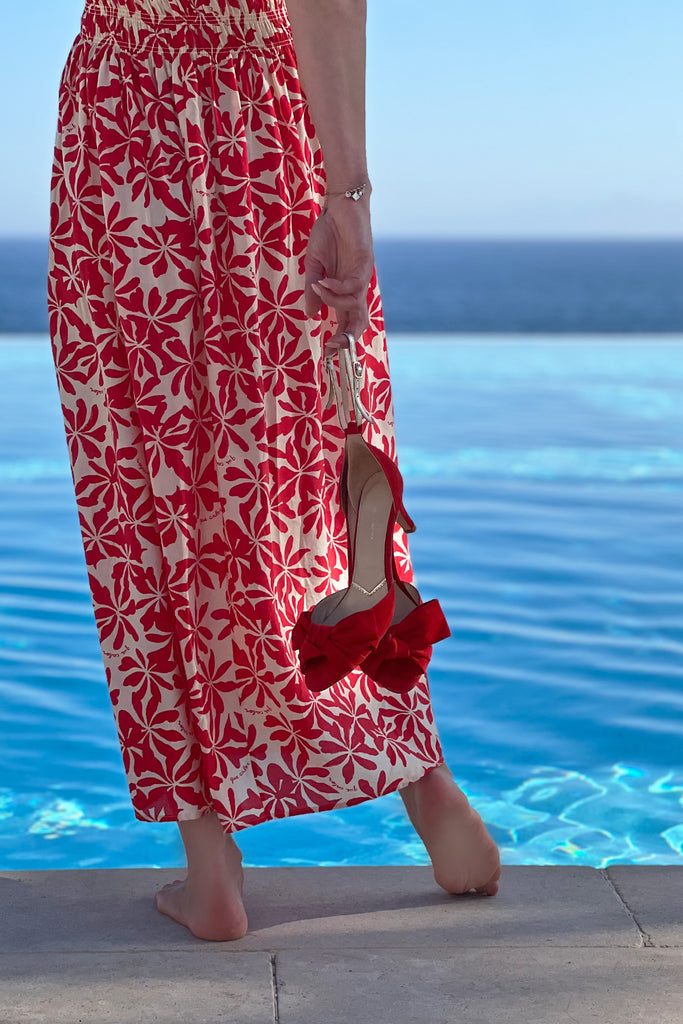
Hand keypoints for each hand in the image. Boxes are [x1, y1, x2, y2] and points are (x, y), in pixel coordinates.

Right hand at [303, 193, 373, 356]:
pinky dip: (337, 288)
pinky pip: (354, 285)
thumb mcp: (313, 265)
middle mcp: (356, 288)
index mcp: (344, 291)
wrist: (339, 206)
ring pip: (354, 304)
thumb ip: (312, 289)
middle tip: (332, 345)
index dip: (340, 340)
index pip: (347, 322)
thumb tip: (310, 314)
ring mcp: (362, 276)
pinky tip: (324, 281)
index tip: (326, 351)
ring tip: (317, 286)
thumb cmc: (327, 233)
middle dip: (348, 338)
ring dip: (333, 301)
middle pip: (360, 321)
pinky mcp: (364, 263)